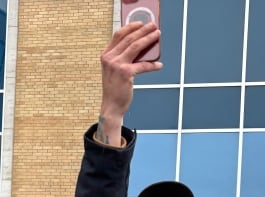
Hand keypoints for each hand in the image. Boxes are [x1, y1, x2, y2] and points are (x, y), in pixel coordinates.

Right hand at [97, 22, 161, 145]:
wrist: (111, 106)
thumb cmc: (114, 88)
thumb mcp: (113, 70)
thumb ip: (121, 58)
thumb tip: (140, 47)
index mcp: (106, 55)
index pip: (118, 35)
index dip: (130, 27)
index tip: (140, 23)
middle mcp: (110, 58)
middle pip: (129, 38)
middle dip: (143, 30)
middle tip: (153, 26)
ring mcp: (117, 65)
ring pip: (136, 46)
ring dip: (149, 39)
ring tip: (157, 35)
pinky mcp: (126, 73)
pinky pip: (143, 65)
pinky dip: (152, 65)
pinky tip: (159, 65)